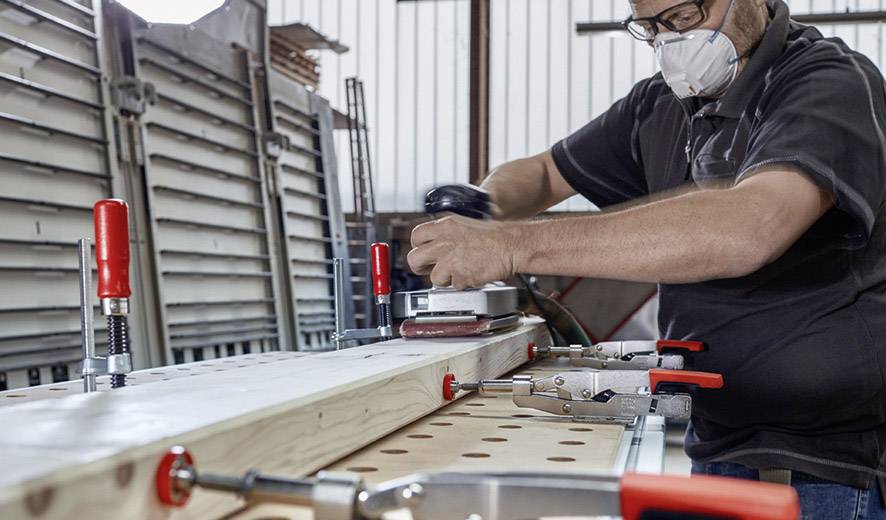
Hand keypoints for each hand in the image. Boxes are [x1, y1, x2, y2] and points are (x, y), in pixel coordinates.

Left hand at [407, 216, 521, 289]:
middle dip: (420, 268)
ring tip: (462, 271)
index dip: (419, 248)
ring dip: (446, 279)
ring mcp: (450, 260)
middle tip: (430, 270)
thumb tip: (436, 246)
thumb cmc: (496, 236)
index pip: (416, 236)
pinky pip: (455, 286)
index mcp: (444, 225)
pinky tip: (474, 274)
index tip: (425, 253)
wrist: (512, 245)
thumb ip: (448, 235)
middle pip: (414, 259)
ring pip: (434, 278)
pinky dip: (464, 284)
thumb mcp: (466, 225)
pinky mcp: (459, 276)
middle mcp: (443, 242)